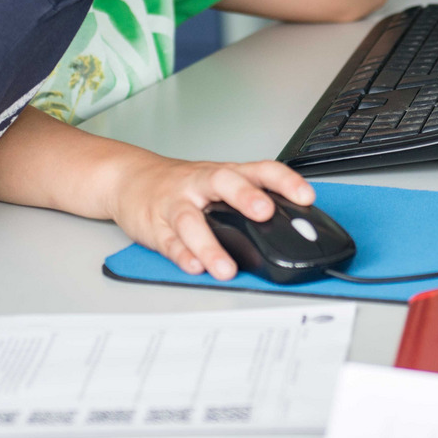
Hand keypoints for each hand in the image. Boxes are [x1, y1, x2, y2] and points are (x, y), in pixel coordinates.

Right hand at [109, 155, 314, 279]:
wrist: (131, 178)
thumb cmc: (185, 185)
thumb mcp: (220, 185)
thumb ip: (251, 202)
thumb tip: (294, 229)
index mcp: (224, 174)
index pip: (259, 169)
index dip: (284, 181)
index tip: (306, 196)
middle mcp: (201, 184)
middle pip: (223, 182)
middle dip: (245, 196)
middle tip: (264, 213)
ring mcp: (176, 203)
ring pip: (191, 221)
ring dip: (210, 245)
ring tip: (226, 268)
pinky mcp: (155, 226)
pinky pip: (169, 242)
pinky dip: (181, 255)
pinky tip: (194, 267)